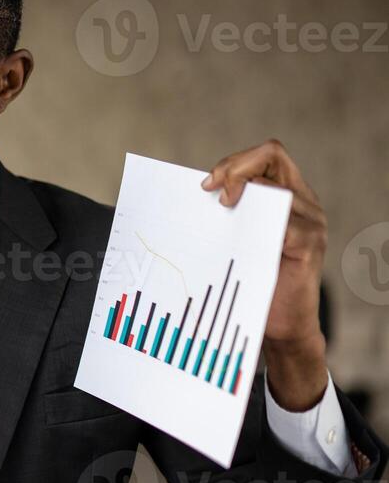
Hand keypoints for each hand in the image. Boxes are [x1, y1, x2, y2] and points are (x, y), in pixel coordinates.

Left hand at [201, 139, 328, 409]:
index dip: (234, 161)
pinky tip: (241, 243)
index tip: (205, 186)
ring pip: (279, 188)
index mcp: (285, 195)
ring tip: (223, 213)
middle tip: (211, 192)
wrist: (278, 327)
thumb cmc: (248, 282)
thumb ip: (222, 218)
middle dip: (235, 168)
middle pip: (272, 155)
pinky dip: (261, 228)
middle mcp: (303, 202)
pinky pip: (287, 225)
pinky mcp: (309, 246)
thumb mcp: (233, 241)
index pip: (267, 155)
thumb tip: (170, 202)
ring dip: (245, 194)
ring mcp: (311, 222)